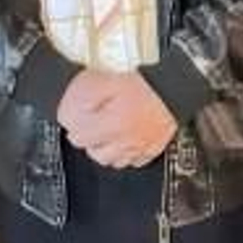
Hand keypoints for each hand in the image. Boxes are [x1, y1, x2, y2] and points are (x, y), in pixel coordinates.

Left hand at [61, 70, 176, 167]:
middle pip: (94, 153)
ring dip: (104, 149)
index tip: (73, 118)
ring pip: (113, 162)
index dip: (72, 125)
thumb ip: (85, 95)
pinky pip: (133, 162)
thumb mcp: (107, 80)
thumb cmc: (144, 83)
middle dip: (87, 139)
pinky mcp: (153, 150)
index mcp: (111, 124)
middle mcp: (125, 141)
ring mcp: (140, 148)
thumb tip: (69, 111)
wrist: (173, 87)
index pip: (78, 137)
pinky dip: (125, 155)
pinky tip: (124, 141)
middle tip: (89, 125)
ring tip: (105, 134)